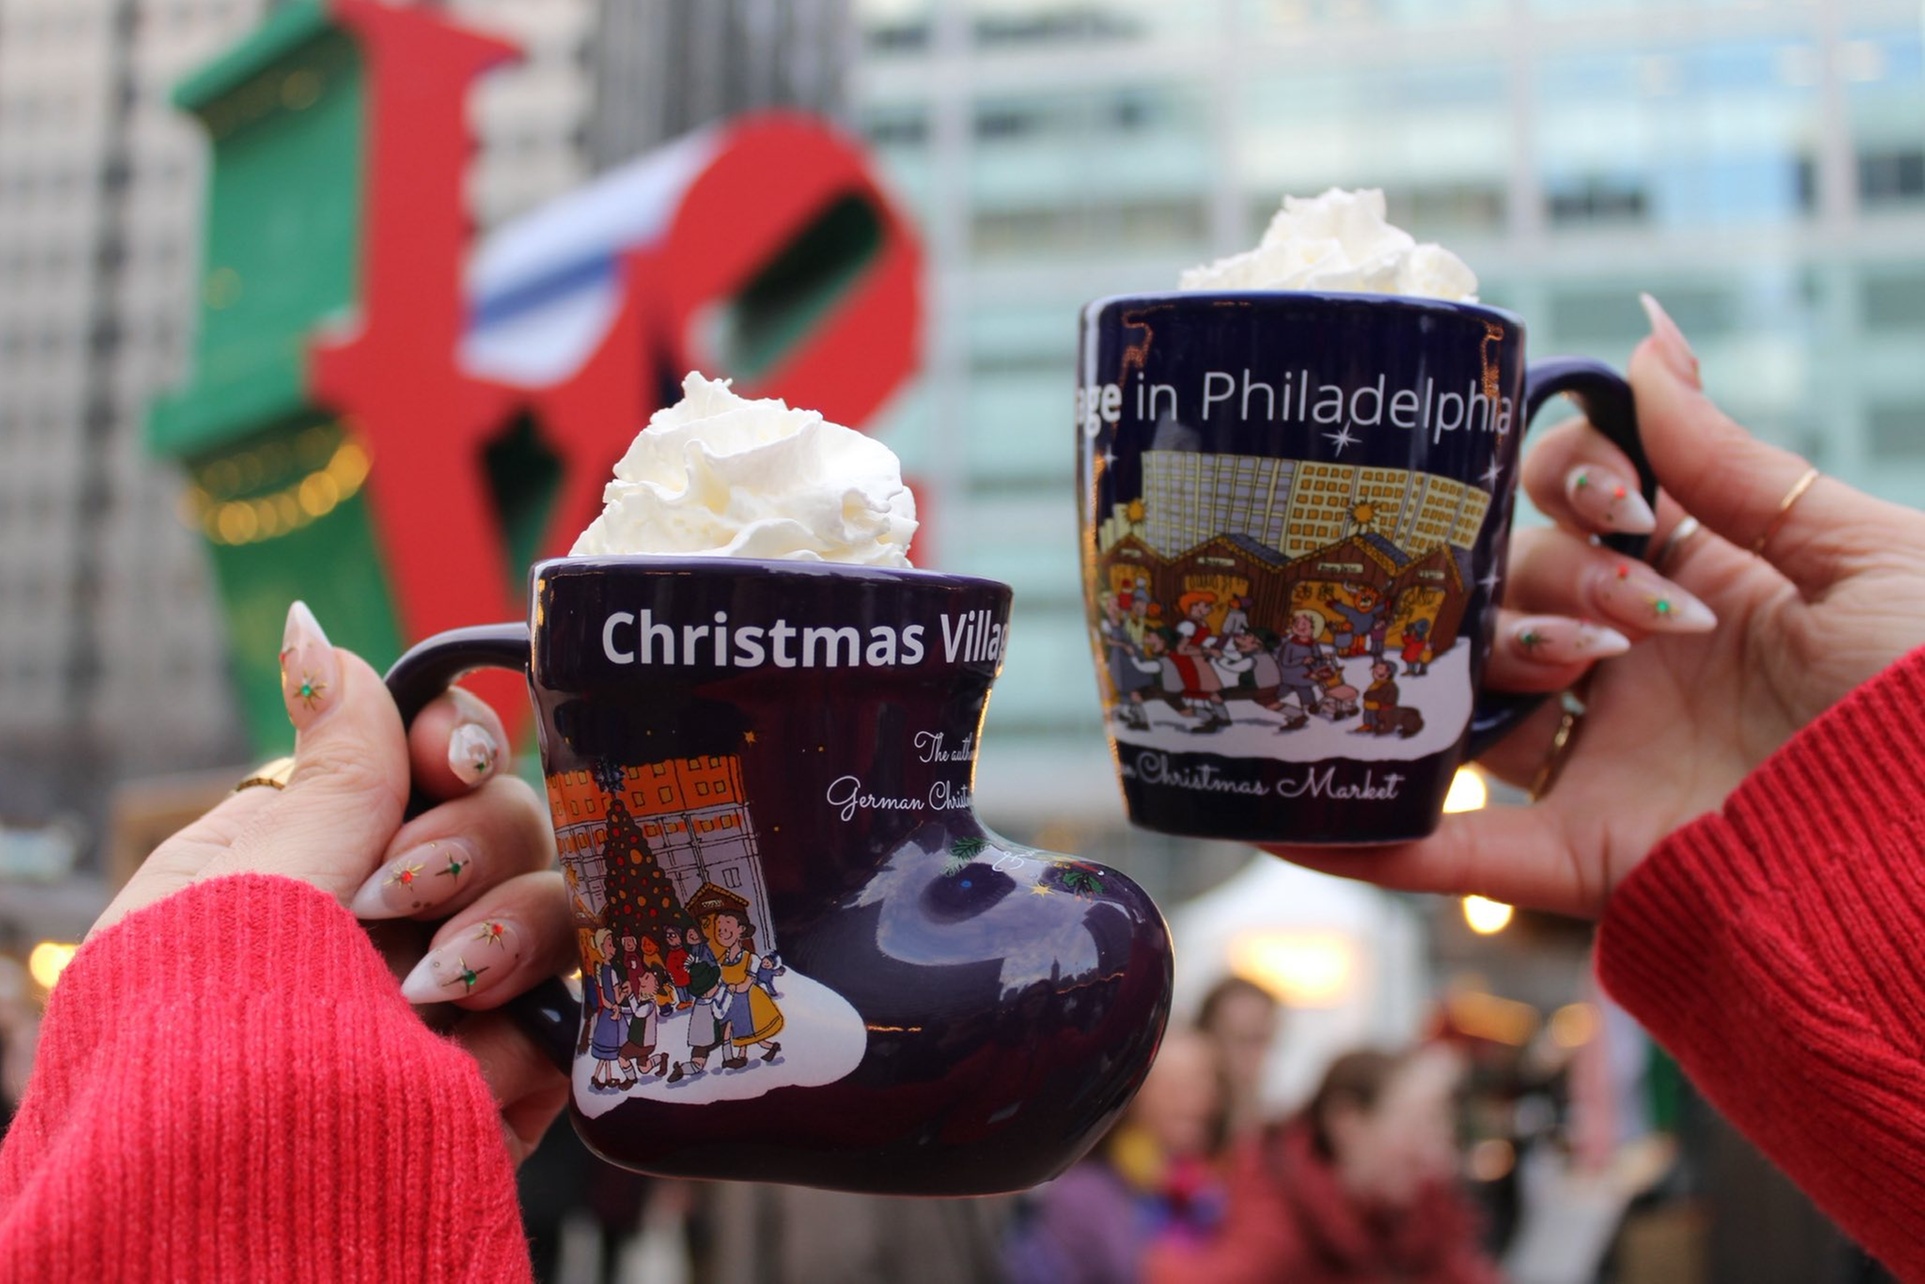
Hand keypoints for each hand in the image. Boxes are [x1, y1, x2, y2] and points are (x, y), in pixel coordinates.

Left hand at [98, 603, 575, 1162]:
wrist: (242, 1195)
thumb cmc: (211, 1032)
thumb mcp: (256, 877)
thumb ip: (334, 763)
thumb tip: (317, 630)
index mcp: (326, 856)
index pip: (439, 759)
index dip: (461, 744)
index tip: (447, 761)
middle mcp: (402, 918)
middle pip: (518, 820)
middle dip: (473, 848)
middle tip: (399, 900)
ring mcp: (461, 997)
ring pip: (561, 909)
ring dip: (503, 939)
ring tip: (429, 996)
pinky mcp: (510, 1077)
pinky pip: (570, 1017)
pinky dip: (521, 1041)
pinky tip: (457, 1069)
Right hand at [1268, 298, 1924, 916]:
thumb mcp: (1862, 557)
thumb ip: (1736, 464)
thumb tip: (1647, 338)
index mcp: (1693, 583)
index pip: (1577, 512)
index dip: (1573, 486)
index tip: (1616, 497)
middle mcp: (1628, 669)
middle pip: (1511, 595)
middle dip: (1548, 588)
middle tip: (1620, 622)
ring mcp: (1599, 763)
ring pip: (1470, 705)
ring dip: (1461, 679)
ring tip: (1527, 669)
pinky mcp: (1588, 859)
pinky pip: (1462, 858)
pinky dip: (1374, 843)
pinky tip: (1288, 818)